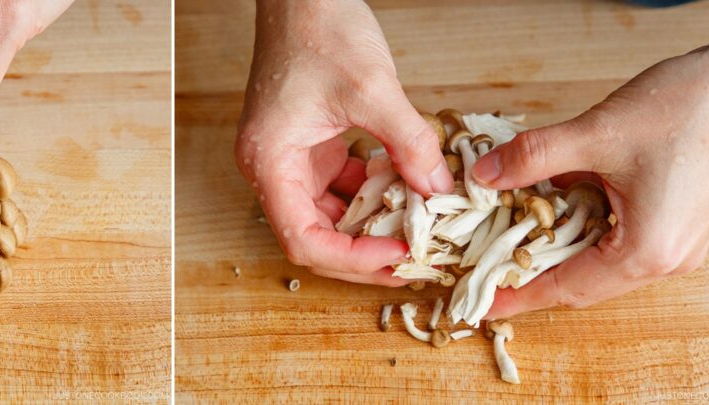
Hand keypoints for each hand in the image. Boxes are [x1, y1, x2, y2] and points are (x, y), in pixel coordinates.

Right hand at [236, 0, 452, 285]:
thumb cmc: (316, 28)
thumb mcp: (373, 89)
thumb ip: (408, 144)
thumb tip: (439, 190)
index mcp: (269, 161)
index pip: (303, 240)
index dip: (352, 258)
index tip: (397, 254)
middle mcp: (272, 167)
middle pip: (315, 237)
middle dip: (365, 251)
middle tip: (415, 259)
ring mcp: (290, 157)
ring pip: (330, 216)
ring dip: (372, 225)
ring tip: (418, 230)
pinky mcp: (311, 145)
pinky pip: (341, 187)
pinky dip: (373, 194)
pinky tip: (408, 189)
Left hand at [479, 2, 708, 317]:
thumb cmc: (687, 109)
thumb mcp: (594, 135)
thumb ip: (533, 159)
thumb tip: (483, 176)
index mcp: (647, 251)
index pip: (566, 288)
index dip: (518, 295)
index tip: (481, 302)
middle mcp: (667, 259)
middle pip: (583, 281)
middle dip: (532, 272)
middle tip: (486, 265)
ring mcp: (678, 243)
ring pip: (600, 260)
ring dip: (557, 246)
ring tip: (511, 234)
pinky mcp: (679, 221)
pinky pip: (619, 238)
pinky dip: (584, 226)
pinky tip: (557, 203)